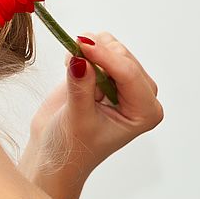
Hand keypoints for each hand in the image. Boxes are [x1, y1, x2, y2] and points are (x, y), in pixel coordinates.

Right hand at [18, 31, 163, 198]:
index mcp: (144, 111)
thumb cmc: (71, 148)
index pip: (128, 74)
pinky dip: (82, 51)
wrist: (54, 154)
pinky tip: (71, 67)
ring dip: (89, 53)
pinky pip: (98, 49)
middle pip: (123, 57)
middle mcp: (139, 95)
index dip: (105, 57)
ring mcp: (122, 84)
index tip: (81, 44)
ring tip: (71, 72)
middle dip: (97, 56)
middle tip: (70, 64)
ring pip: (112, 48)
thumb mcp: (77, 119)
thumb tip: (79, 58)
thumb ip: (80, 87)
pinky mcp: (104, 75)